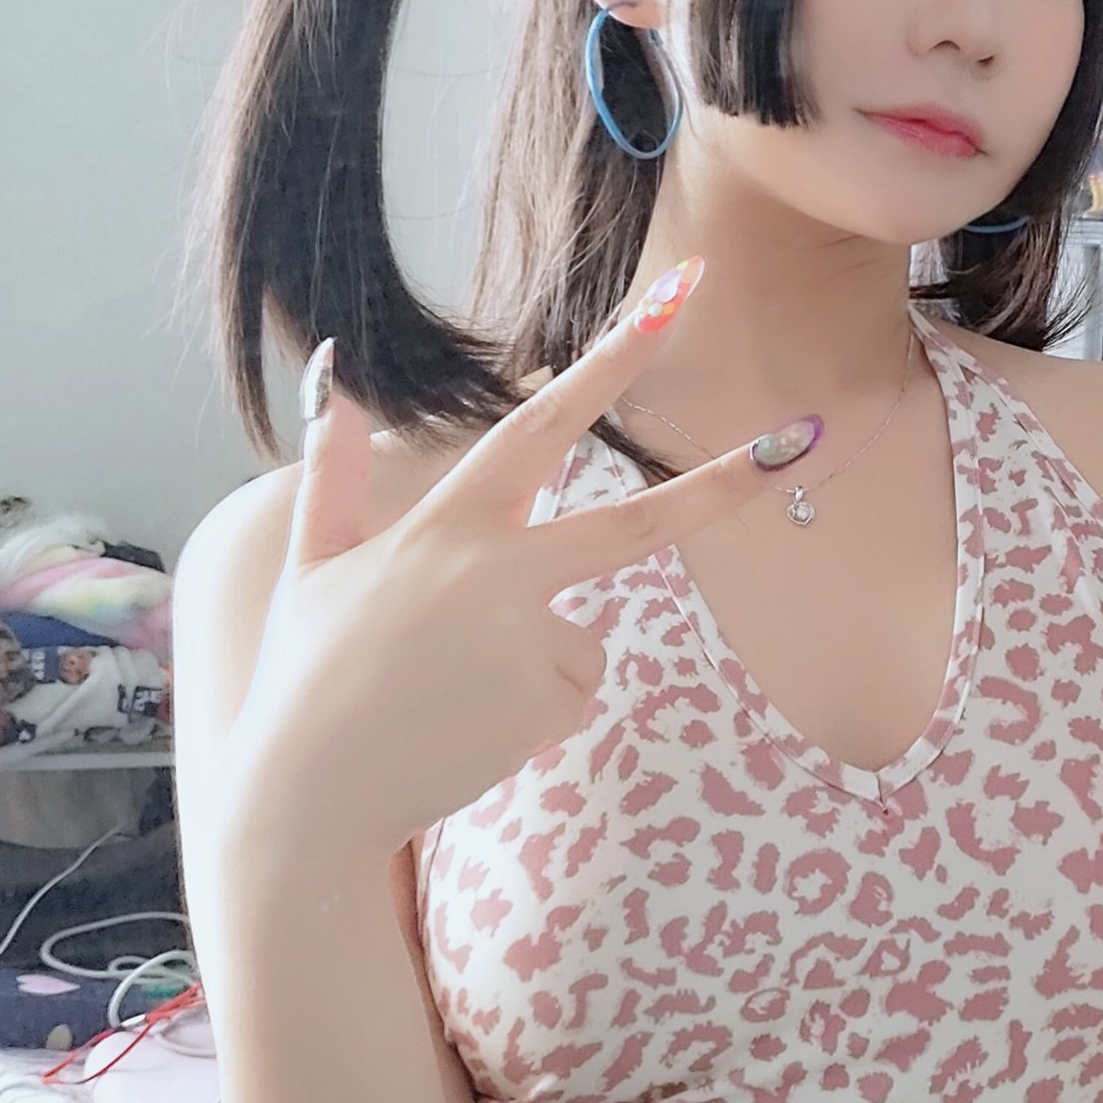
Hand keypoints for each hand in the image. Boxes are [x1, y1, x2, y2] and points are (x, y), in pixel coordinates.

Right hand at [221, 261, 818, 863]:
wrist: (308, 799)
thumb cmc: (307, 679)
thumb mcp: (311, 566)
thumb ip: (334, 475)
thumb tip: (334, 383)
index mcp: (447, 527)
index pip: (543, 427)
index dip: (612, 361)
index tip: (675, 302)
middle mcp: (498, 571)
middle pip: (638, 522)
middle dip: (724, 481)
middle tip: (795, 438)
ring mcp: (529, 639)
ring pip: (579, 639)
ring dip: (531, 666)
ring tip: (446, 695)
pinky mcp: (547, 703)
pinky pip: (566, 697)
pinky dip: (528, 716)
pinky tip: (468, 731)